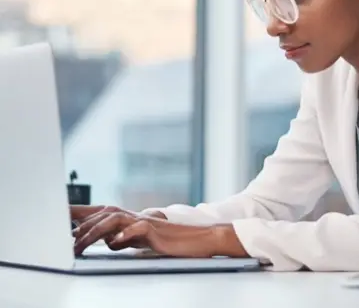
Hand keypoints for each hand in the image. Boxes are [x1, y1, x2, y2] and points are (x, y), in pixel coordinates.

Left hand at [71, 205, 247, 258]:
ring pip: (115, 220)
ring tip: (80, 245)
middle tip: (64, 237)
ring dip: (95, 232)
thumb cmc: (171, 242)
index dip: (82, 211)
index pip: (103, 212)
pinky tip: (114, 243)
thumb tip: (109, 240)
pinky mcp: (156, 232)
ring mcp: (146, 222)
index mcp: (132, 219)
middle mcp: (136, 217)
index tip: (61, 214)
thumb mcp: (143, 241)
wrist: (199, 239)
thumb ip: (127, 238)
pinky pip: (137, 230)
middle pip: (104, 213)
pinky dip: (124, 236)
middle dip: (81, 222)